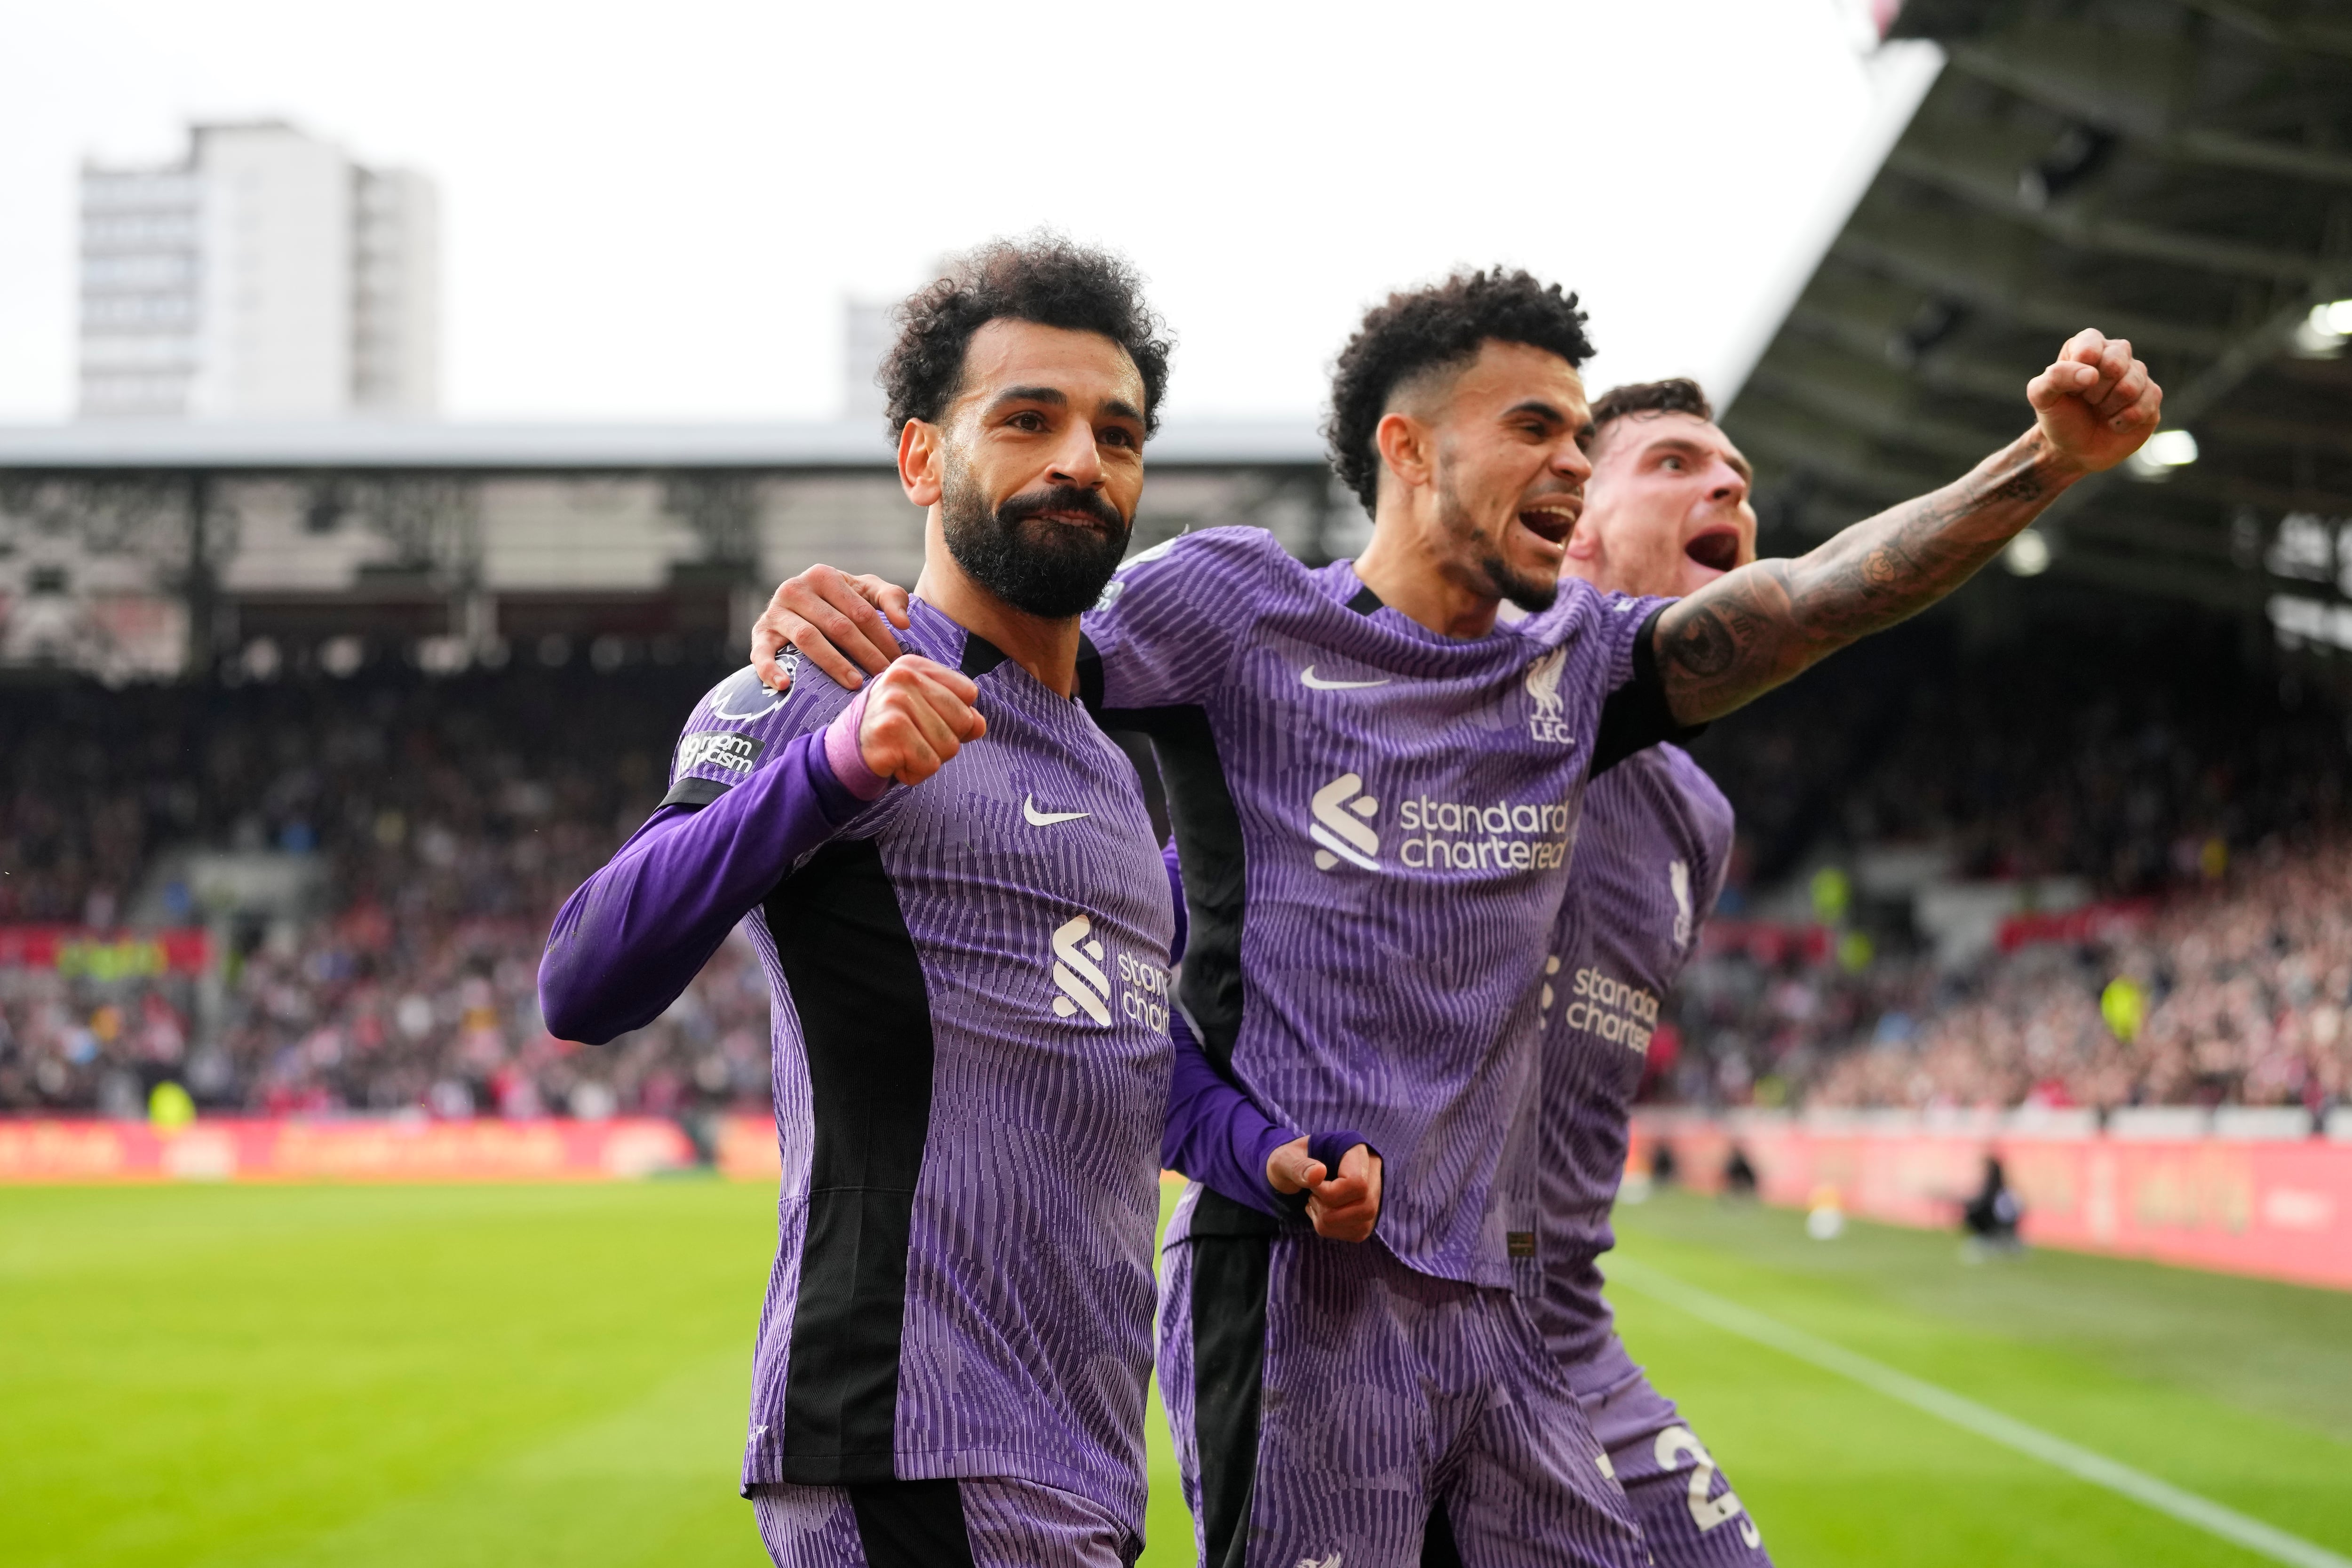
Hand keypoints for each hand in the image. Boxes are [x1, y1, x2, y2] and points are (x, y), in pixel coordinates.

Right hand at [751, 564, 911, 692]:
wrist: (800, 606)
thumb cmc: (840, 601)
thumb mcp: (866, 592)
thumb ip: (891, 598)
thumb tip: (904, 623)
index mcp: (824, 576)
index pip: (860, 611)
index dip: (883, 638)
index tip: (897, 663)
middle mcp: (796, 588)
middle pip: (837, 626)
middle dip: (865, 654)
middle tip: (882, 678)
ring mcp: (775, 611)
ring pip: (807, 638)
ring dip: (832, 663)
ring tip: (854, 684)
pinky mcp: (760, 633)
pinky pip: (761, 653)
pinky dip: (770, 669)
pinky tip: (785, 685)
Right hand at [857, 656, 985, 785]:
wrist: (846, 752)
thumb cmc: (892, 730)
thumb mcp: (925, 711)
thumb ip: (958, 712)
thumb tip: (979, 725)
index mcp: (913, 665)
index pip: (968, 693)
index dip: (955, 717)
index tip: (924, 719)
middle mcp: (903, 677)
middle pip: (963, 720)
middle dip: (944, 740)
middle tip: (912, 738)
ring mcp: (894, 702)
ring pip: (949, 746)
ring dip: (930, 759)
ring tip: (903, 749)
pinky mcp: (889, 731)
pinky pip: (930, 764)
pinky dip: (916, 773)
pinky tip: (895, 762)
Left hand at [1267, 1136, 1382, 1242]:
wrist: (1294, 1171)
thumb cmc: (1290, 1161)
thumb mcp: (1285, 1159)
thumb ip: (1298, 1166)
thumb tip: (1319, 1172)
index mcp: (1355, 1150)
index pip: (1358, 1183)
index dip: (1330, 1193)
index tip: (1311, 1187)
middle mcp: (1371, 1171)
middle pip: (1365, 1206)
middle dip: (1329, 1210)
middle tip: (1311, 1197)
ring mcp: (1373, 1194)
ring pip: (1362, 1223)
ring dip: (1328, 1222)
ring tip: (1315, 1204)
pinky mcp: (1367, 1214)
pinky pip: (1357, 1233)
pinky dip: (1332, 1230)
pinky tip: (1321, 1214)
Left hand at [2027, 329, 2162, 475]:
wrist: (2074, 450)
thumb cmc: (2059, 417)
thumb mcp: (2042, 397)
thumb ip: (2055, 377)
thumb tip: (2091, 373)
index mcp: (2088, 346)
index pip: (2091, 343)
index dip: (2081, 368)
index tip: (2072, 387)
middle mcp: (2116, 354)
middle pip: (2115, 363)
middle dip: (2095, 391)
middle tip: (2087, 400)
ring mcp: (2137, 375)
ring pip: (2131, 385)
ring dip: (2109, 407)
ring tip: (2100, 411)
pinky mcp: (2152, 396)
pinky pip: (2147, 403)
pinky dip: (2124, 420)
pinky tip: (2114, 423)